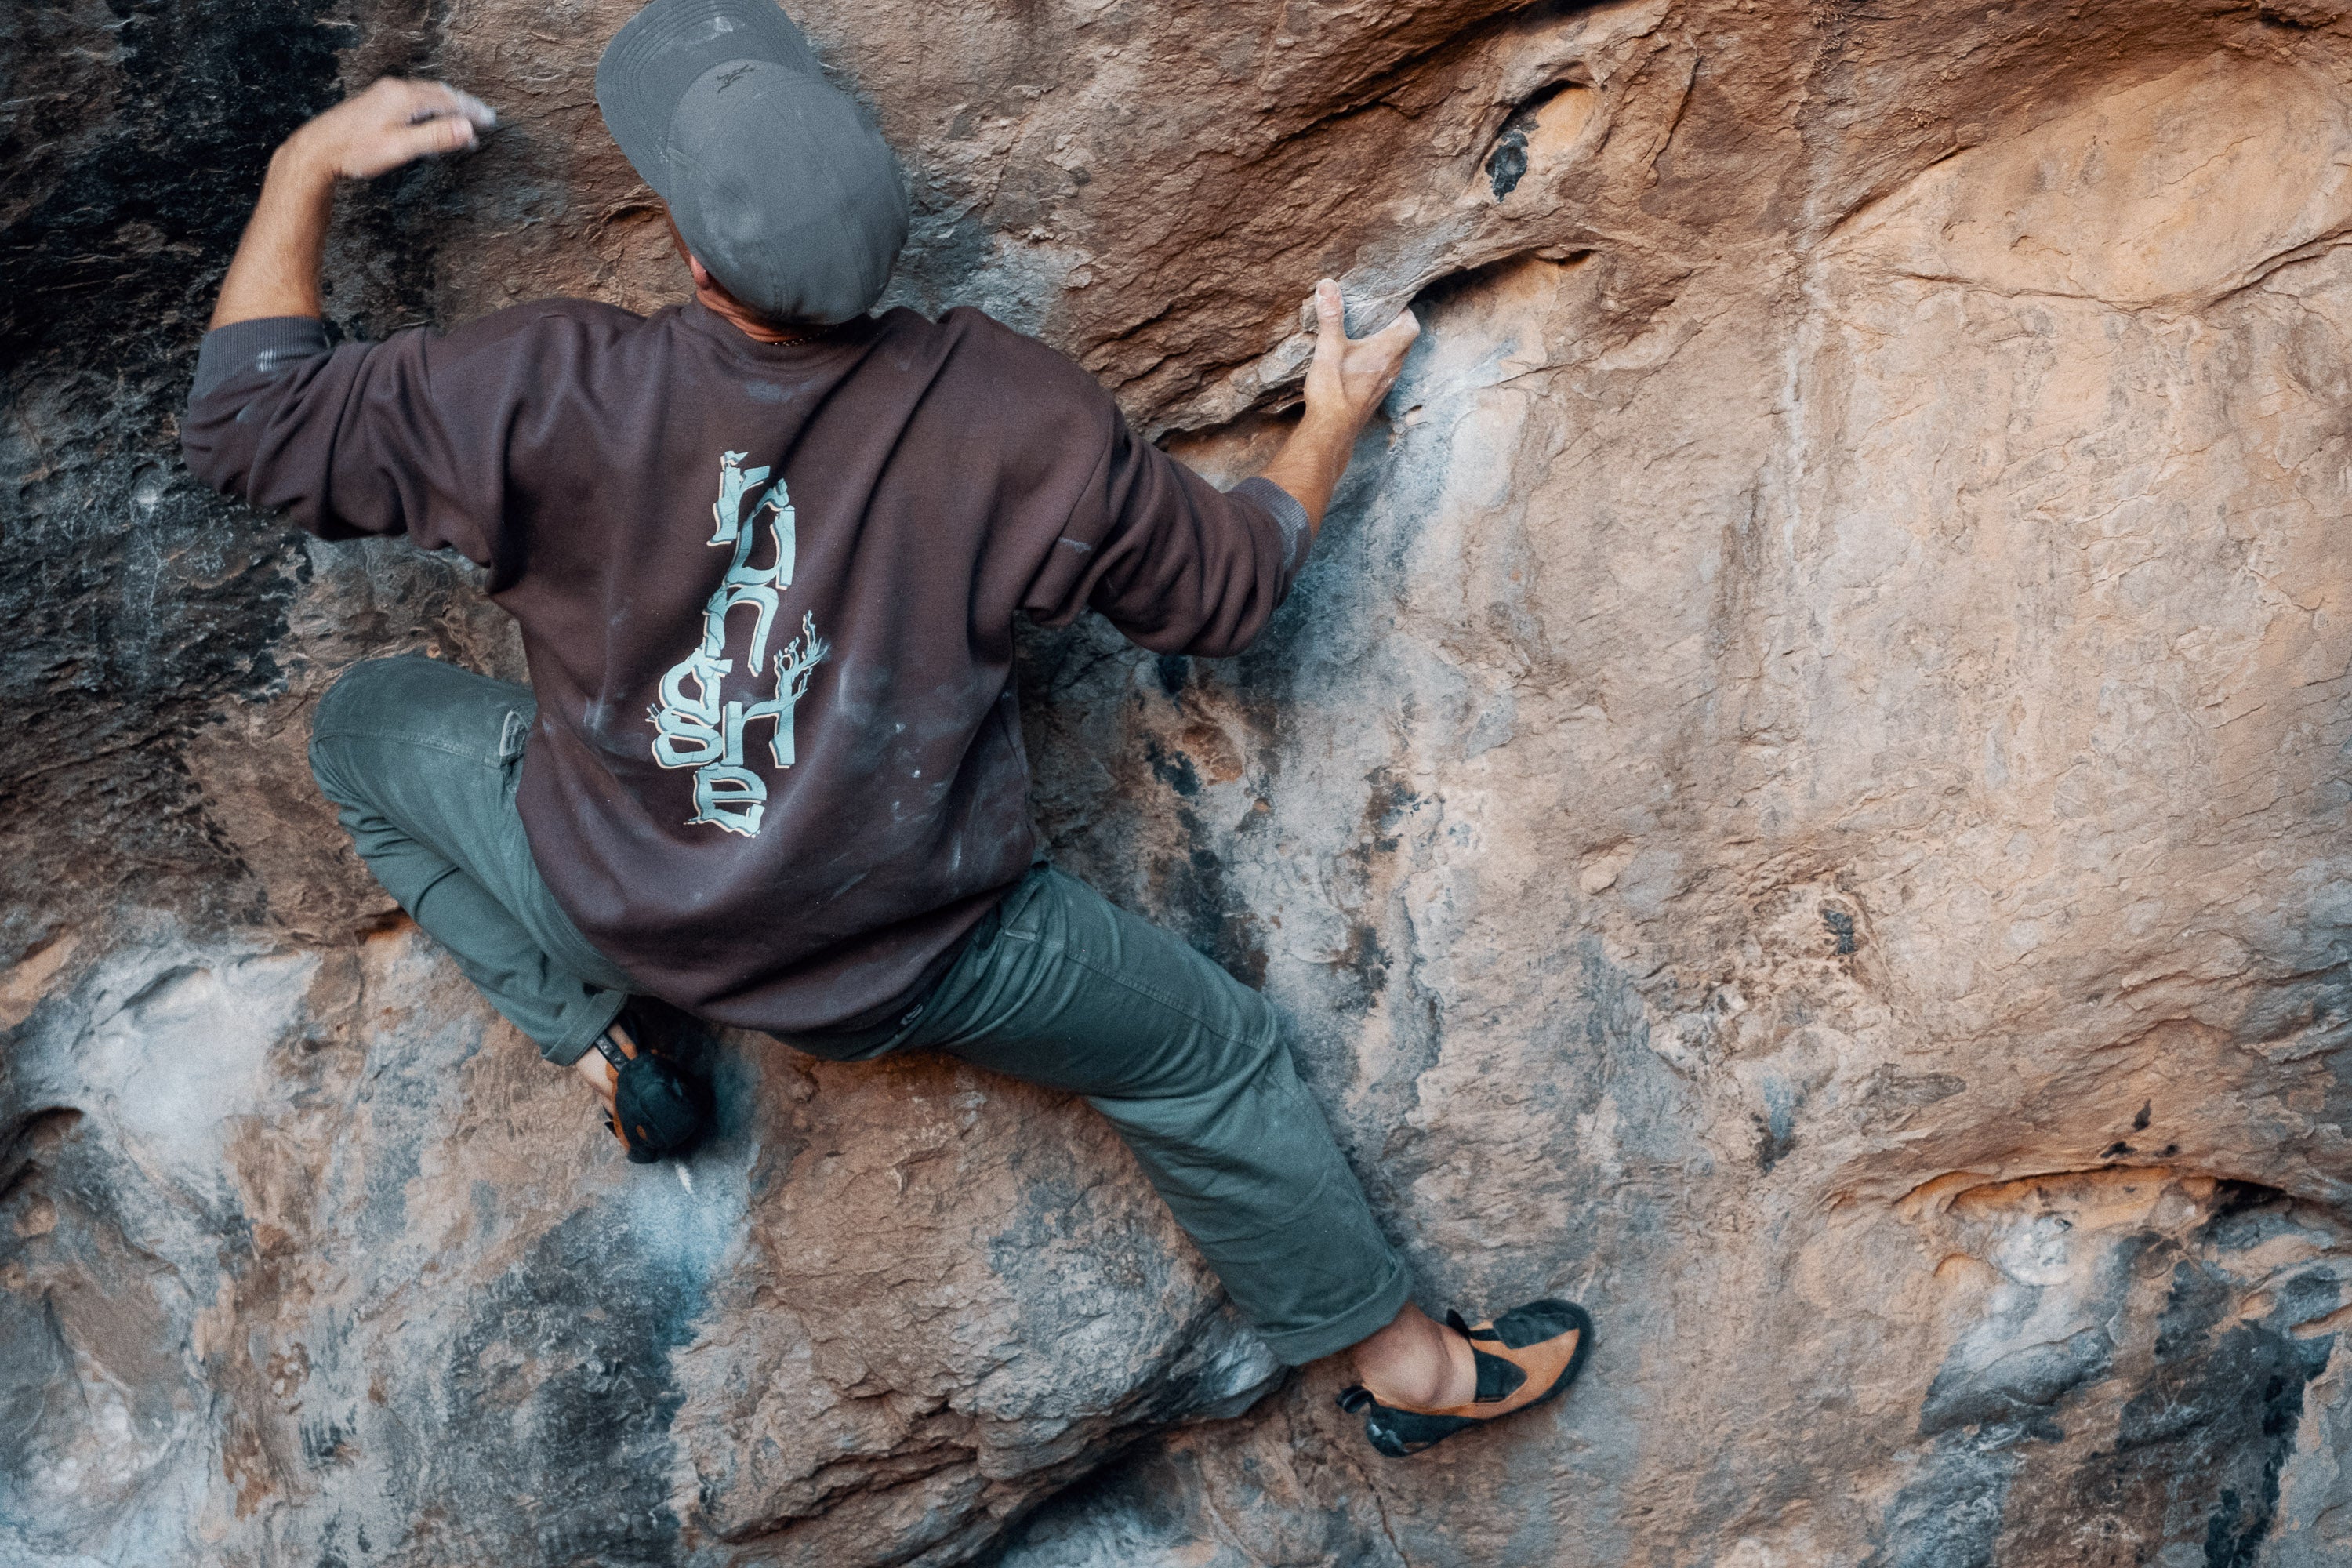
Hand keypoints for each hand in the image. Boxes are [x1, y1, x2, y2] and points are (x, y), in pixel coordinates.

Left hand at [279, 77, 495, 183]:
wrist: (317, 149)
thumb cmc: (356, 151)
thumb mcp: (401, 147)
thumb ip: (436, 137)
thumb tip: (467, 128)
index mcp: (404, 97)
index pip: (448, 100)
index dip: (471, 111)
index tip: (490, 121)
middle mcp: (394, 90)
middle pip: (438, 93)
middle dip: (462, 106)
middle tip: (483, 118)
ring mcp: (383, 94)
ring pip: (425, 95)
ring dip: (446, 108)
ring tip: (462, 122)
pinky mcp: (375, 103)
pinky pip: (412, 99)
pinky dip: (429, 109)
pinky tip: (430, 121)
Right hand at [1252, 280, 1420, 534]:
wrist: (1331, 431)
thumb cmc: (1333, 390)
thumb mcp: (1329, 347)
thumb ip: (1331, 315)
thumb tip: (1327, 284)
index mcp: (1387, 351)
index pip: (1411, 326)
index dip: (1406, 312)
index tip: (1393, 304)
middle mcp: (1392, 368)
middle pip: (1404, 342)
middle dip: (1395, 327)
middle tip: (1378, 316)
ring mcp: (1384, 386)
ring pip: (1395, 361)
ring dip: (1386, 348)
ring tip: (1368, 337)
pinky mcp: (1373, 398)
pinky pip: (1383, 375)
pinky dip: (1377, 364)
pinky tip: (1358, 365)